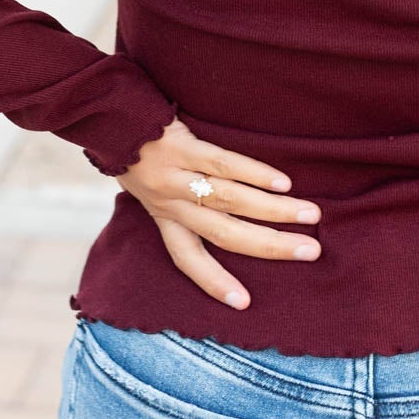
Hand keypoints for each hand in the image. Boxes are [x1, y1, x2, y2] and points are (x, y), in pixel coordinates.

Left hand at [115, 115, 321, 309]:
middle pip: (223, 233)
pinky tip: (282, 182)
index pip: (187, 258)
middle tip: (309, 252)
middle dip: (269, 246)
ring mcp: (175, 175)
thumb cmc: (133, 152)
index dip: (214, 282)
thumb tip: (226, 216)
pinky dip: (255, 174)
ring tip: (309, 215)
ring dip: (274, 210)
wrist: (108, 114)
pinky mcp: (181, 146)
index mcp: (162, 217)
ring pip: (230, 200)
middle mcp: (169, 203)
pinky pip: (223, 163)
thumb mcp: (148, 188)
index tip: (244, 304)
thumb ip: (179, 203)